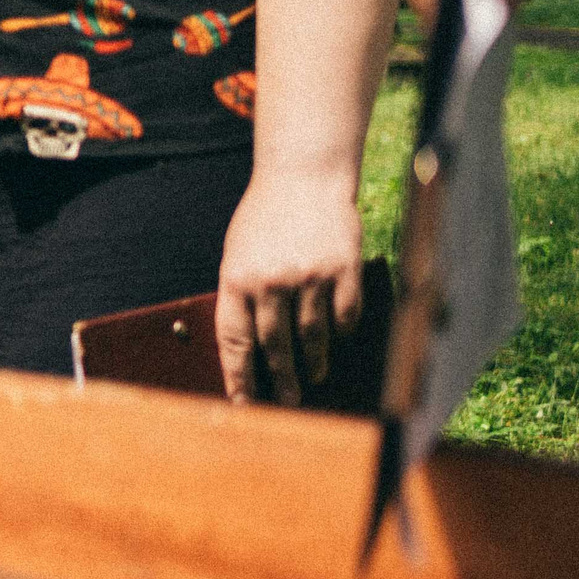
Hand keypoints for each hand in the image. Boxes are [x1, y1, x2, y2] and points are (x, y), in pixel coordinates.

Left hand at [215, 167, 363, 403]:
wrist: (303, 176)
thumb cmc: (264, 218)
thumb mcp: (237, 252)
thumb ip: (240, 294)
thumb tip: (246, 346)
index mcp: (236, 278)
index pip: (234, 339)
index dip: (239, 376)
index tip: (243, 402)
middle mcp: (271, 281)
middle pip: (275, 345)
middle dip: (281, 379)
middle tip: (289, 401)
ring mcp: (309, 276)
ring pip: (313, 336)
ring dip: (314, 363)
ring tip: (314, 378)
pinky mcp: (343, 269)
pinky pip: (345, 315)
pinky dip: (341, 332)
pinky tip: (337, 340)